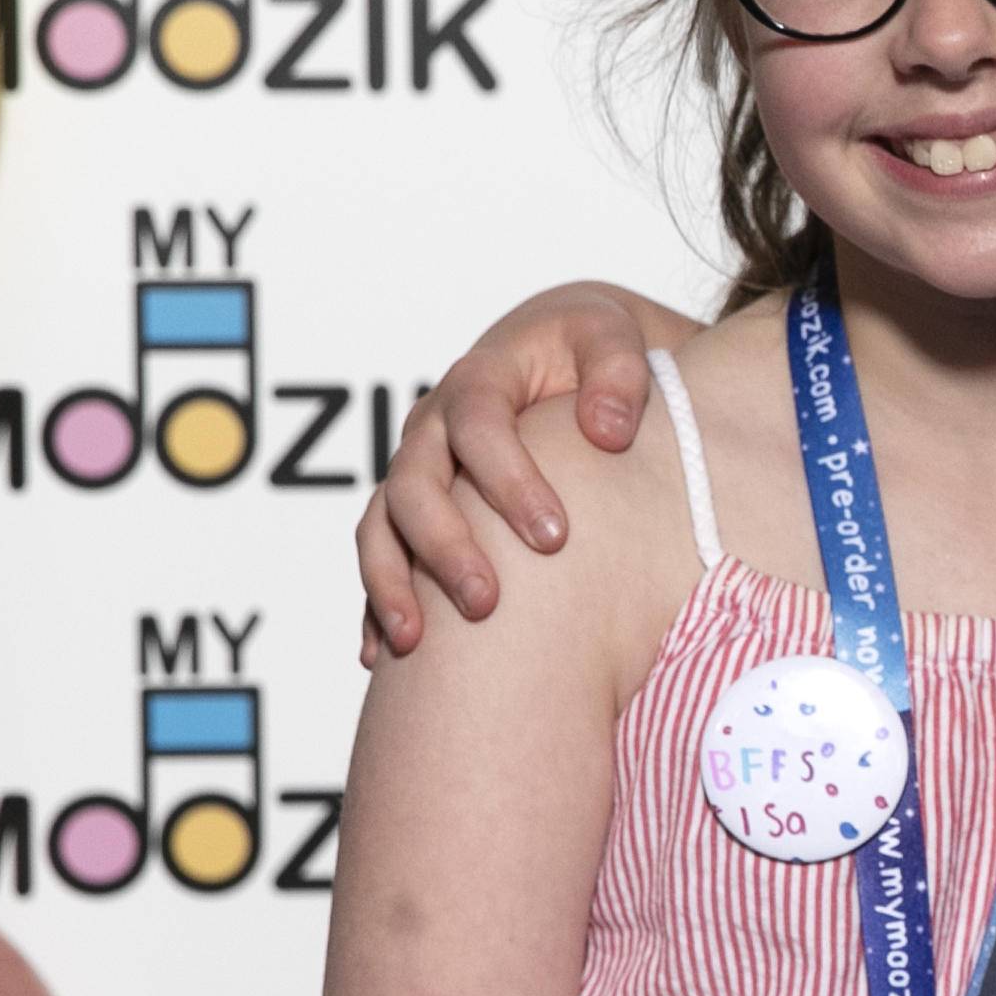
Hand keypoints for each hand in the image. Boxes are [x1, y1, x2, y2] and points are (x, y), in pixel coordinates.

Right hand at [357, 282, 677, 662]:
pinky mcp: (414, 510)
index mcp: (480, 381)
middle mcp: (433, 428)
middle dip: (446, 546)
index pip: (479, 428)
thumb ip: (619, 375)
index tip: (555, 538)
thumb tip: (609, 432)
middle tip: (487, 603)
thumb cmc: (590, 348)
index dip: (509, 481)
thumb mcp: (612, 340)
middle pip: (414, 485)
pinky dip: (376, 603)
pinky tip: (383, 655)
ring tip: (415, 643)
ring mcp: (417, 471)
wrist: (559, 350)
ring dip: (391, 584)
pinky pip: (381, 557)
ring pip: (381, 525)